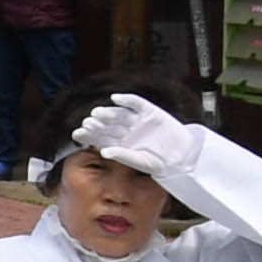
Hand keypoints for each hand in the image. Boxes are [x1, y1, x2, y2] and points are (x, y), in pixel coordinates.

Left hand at [64, 93, 194, 176]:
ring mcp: (138, 120)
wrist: (183, 155)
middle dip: (97, 123)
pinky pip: (137, 103)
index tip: (77, 133)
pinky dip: (127, 100)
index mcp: (121, 143)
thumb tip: (103, 151)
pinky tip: (116, 98)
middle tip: (87, 123)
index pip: (101, 137)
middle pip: (108, 125)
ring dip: (108, 112)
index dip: (89, 135)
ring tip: (97, 113)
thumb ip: (123, 155)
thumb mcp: (141, 161)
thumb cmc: (160, 162)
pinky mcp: (150, 112)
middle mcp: (127, 130)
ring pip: (119, 114)